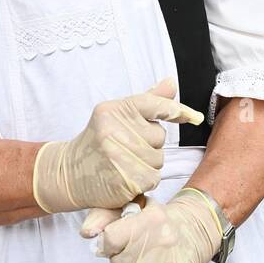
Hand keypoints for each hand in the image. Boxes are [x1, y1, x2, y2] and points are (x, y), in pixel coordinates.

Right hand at [32, 78, 202, 213]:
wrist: (69, 173)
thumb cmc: (97, 142)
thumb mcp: (115, 116)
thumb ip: (146, 102)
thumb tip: (171, 82)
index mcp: (113, 110)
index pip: (154, 104)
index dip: (178, 110)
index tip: (194, 117)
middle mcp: (114, 130)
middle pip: (160, 136)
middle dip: (150, 144)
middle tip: (127, 148)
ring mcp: (119, 156)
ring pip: (159, 159)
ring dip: (148, 163)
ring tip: (125, 163)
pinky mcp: (125, 180)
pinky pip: (153, 177)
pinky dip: (145, 180)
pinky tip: (127, 177)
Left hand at [81, 190, 220, 262]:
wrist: (195, 230)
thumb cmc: (158, 221)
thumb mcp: (133, 207)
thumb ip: (106, 216)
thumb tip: (87, 233)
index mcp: (150, 219)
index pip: (111, 239)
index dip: (108, 245)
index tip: (114, 245)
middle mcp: (161, 241)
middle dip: (119, 261)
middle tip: (129, 256)